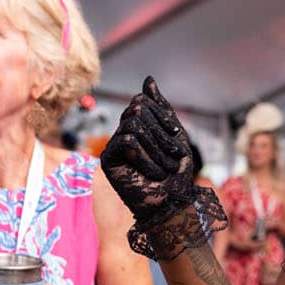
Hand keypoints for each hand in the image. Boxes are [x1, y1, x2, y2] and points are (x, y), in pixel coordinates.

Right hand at [102, 76, 227, 259]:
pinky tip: (153, 172)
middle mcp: (123, 133)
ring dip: (157, 147)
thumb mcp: (176, 136)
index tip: (177, 139)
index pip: (143, 102)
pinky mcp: (108, 162)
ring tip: (165, 168)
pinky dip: (145, 156)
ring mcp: (114, 147)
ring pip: (133, 124)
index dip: (163, 117)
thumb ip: (161, 108)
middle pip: (137, 110)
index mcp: (139, 127)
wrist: (172, 205)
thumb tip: (148, 80)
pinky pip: (126, 141)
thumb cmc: (177, 174)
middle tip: (173, 158)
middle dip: (161, 134)